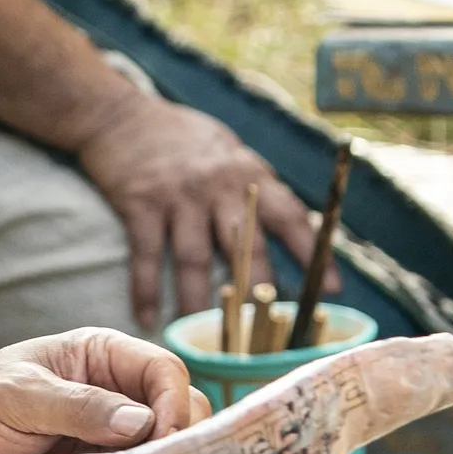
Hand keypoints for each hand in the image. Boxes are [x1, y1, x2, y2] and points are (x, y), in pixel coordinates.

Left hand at [0, 327, 207, 453]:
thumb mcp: (20, 398)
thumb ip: (78, 407)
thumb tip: (140, 422)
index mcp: (100, 354)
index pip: (164, 371)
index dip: (173, 404)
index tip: (161, 440)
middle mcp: (114, 388)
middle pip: (178, 408)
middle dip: (178, 438)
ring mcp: (109, 430)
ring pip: (165, 445)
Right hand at [75, 87, 318, 330]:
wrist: (119, 113)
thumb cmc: (180, 135)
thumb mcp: (229, 150)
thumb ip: (254, 187)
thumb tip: (289, 228)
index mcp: (247, 173)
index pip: (289, 216)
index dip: (312, 254)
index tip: (334, 290)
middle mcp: (217, 186)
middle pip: (245, 247)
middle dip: (259, 293)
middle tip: (268, 336)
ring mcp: (178, 196)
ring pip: (195, 260)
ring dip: (199, 305)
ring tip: (204, 340)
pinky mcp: (139, 204)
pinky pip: (147, 255)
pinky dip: (146, 290)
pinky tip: (147, 318)